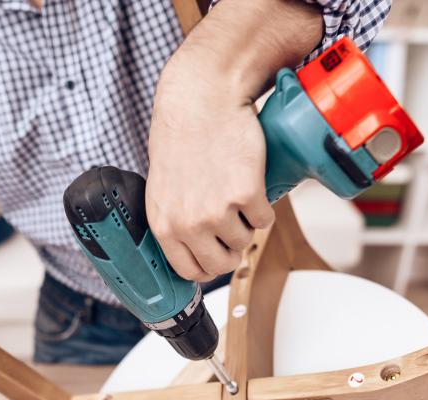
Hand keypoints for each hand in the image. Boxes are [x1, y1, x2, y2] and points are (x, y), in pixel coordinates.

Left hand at [145, 52, 274, 281]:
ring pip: (245, 241)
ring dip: (247, 222)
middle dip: (232, 250)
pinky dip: (263, 204)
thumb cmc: (182, 136)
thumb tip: (191, 246)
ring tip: (235, 192)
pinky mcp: (245, 195)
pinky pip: (264, 219)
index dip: (207, 266)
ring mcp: (217, 211)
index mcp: (164, 224)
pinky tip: (249, 181)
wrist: (202, 99)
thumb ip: (174, 219)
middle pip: (221, 264)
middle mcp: (188, 223)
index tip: (216, 255)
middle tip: (234, 227)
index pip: (188, 271)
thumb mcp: (163, 186)